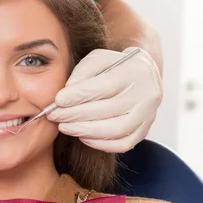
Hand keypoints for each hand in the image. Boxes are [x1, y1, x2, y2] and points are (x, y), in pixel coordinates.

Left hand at [47, 47, 161, 152]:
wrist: (143, 76)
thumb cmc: (115, 66)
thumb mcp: (98, 59)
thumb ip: (82, 73)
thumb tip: (66, 93)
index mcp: (133, 71)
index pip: (105, 86)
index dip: (79, 95)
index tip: (57, 101)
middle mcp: (145, 94)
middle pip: (109, 109)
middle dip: (76, 114)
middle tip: (55, 116)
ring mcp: (147, 115)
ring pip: (116, 130)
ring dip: (86, 131)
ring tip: (65, 127)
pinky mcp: (144, 131)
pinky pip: (123, 144)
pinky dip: (100, 143)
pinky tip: (83, 136)